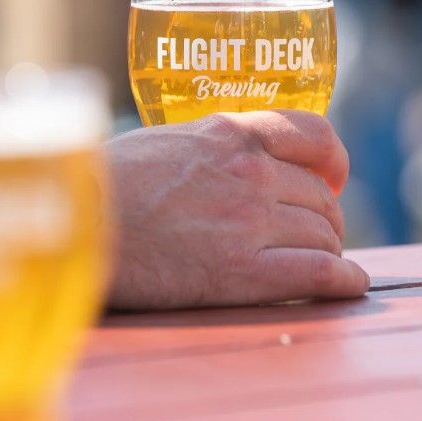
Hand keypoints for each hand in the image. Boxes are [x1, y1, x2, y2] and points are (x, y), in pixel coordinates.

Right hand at [105, 110, 368, 309]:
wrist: (73, 229)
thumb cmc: (105, 187)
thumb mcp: (167, 143)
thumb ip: (213, 149)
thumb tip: (236, 165)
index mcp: (232, 133)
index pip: (314, 133)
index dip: (333, 160)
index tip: (333, 178)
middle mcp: (250, 172)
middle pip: (321, 196)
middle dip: (323, 217)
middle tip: (311, 235)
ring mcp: (250, 221)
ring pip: (324, 235)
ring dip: (326, 251)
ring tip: (317, 265)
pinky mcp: (243, 272)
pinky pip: (319, 273)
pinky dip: (343, 282)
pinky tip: (348, 286)